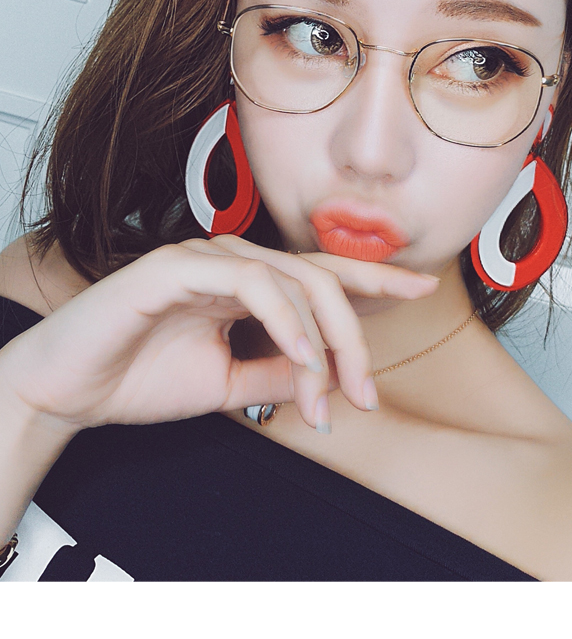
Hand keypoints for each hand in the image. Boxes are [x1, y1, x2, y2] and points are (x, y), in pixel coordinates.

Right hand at [0, 236, 438, 433]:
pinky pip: (252, 284)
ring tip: (329, 396)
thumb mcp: (228, 383)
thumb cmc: (138, 376)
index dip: (375, 278)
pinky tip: (301, 357)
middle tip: (366, 392)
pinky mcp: (178, 265)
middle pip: (321, 276)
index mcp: (246, 281)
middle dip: (358, 333)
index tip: (420, 288)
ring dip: (322, 345)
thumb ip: (277, 371)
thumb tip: (328, 377)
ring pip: (294, 281)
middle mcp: (233, 260)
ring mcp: (207, 257)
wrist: (69, 389)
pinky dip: (285, 322)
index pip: (321, 273)